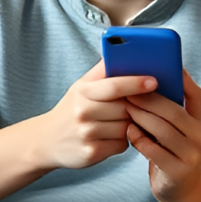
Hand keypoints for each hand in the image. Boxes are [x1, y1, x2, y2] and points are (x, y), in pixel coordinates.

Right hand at [33, 60, 156, 169]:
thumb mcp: (82, 85)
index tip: (154, 82)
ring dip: (128, 126)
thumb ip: (103, 70)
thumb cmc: (72, 109)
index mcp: (83, 91)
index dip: (135, 83)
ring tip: (116, 123)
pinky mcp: (91, 153)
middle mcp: (83, 112)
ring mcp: (86, 134)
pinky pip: (121, 145)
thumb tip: (123, 48)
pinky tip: (110, 137)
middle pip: (126, 108)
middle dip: (134, 108)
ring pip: (126, 128)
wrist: (46, 140)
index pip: (114, 86)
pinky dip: (121, 141)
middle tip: (132, 107)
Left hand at [127, 70, 200, 201]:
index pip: (196, 96)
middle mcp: (200, 136)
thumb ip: (168, 111)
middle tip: (129, 90)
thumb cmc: (172, 150)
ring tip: (126, 107)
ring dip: (142, 117)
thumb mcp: (177, 130)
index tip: (166, 67)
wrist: (181, 189)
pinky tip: (128, 131)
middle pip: (174, 112)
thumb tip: (145, 81)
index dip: (183, 81)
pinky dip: (139, 139)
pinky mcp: (177, 171)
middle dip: (150, 99)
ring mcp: (191, 154)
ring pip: (164, 131)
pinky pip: (155, 151)